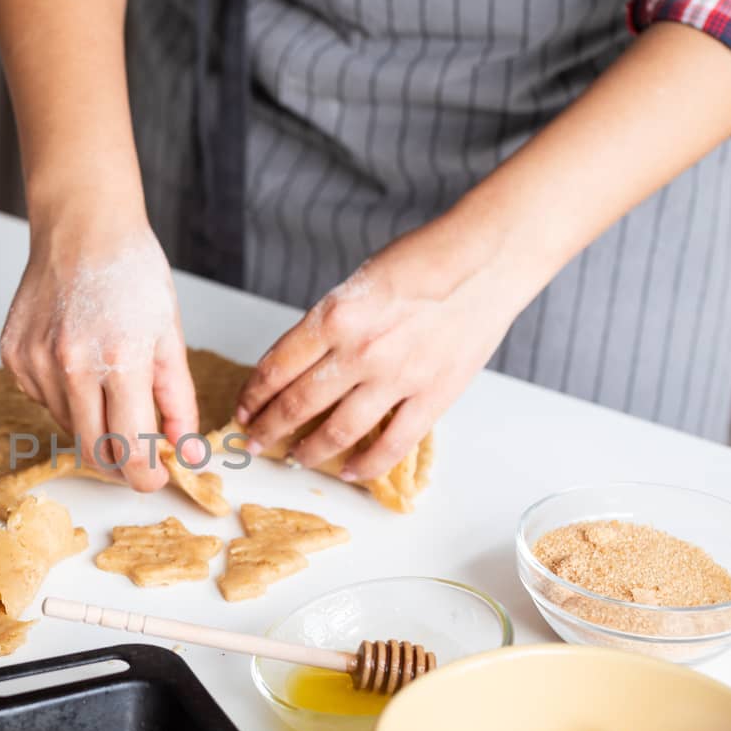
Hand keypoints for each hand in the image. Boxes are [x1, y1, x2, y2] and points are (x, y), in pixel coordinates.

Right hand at [0, 209, 198, 491]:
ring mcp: (35, 361)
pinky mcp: (13, 356)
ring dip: (93, 420)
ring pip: (68, 425)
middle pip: (94, 451)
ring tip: (107, 376)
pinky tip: (78, 358)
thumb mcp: (169, 335)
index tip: (154, 478)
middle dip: (119, 461)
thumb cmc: (130, 270)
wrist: (80, 226)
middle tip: (137, 450)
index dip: (145, 476)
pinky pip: (43, 400)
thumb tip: (185, 452)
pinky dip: (66, 395)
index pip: (131, 449)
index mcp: (120, 359)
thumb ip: (177, 401)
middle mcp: (71, 364)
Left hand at [236, 215, 536, 479]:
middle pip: (297, 404)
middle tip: (254, 442)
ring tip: (295, 458)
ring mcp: (397, 377)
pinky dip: (365, 464)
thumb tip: (298, 367)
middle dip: (269, 428)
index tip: (243, 411)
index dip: (253, 396)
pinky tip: (348, 471)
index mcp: (334, 316)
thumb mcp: (356, 284)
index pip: (275, 368)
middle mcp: (359, 350)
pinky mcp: (433, 396)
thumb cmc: (423, 261)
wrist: (486, 259)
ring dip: (309, 450)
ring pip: (338, 431)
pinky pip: (392, 444)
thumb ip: (328, 326)